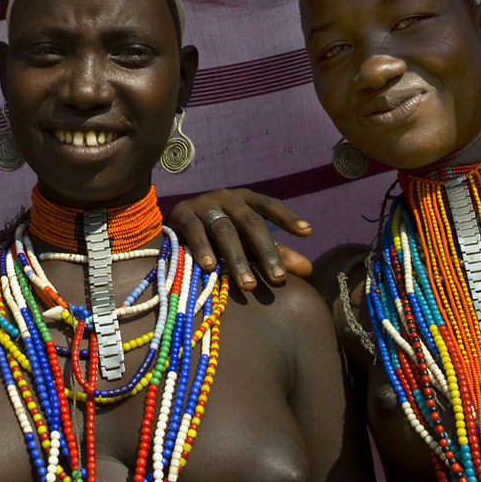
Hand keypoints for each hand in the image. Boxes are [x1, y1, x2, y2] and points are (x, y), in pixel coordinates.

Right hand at [166, 188, 312, 289]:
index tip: (307, 232)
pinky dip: (202, 249)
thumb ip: (274, 254)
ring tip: (247, 284)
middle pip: (250, 222)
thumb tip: (308, 270)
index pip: (269, 205)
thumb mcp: (246, 244)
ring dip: (236, 258)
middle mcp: (226, 197)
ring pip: (224, 230)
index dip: (287, 217)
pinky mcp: (180, 213)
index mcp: (245, 200)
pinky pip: (194, 231)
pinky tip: (211, 268)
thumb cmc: (216, 237)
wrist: (172, 229)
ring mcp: (202, 203)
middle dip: (266, 251)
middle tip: (278, 279)